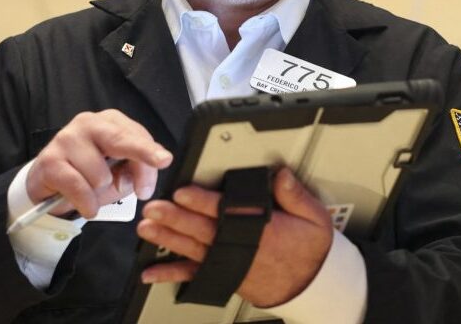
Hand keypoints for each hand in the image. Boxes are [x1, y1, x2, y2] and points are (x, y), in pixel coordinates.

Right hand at [26, 109, 172, 218]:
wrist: (51, 183)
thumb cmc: (90, 175)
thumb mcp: (120, 174)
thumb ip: (137, 172)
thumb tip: (141, 184)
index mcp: (111, 122)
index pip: (137, 136)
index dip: (150, 156)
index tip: (165, 161)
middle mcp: (89, 123)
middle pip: (120, 140)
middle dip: (140, 154)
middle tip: (156, 167)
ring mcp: (67, 138)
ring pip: (100, 174)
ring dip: (100, 192)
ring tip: (90, 189)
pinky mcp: (49, 160)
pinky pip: (78, 188)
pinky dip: (86, 203)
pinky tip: (86, 206)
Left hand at [137, 167, 332, 307]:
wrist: (309, 286)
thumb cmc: (309, 250)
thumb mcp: (314, 218)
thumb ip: (295, 195)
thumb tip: (281, 174)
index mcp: (261, 229)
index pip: (226, 211)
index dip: (202, 201)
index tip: (183, 192)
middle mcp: (241, 247)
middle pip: (202, 229)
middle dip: (175, 219)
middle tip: (155, 209)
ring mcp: (228, 262)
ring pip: (192, 248)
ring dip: (167, 239)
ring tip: (147, 229)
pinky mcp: (223, 274)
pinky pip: (193, 275)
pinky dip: (171, 273)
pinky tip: (151, 271)